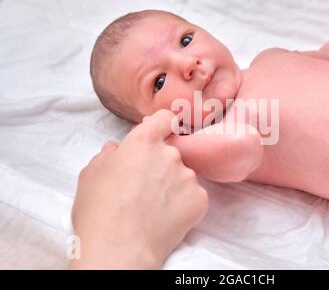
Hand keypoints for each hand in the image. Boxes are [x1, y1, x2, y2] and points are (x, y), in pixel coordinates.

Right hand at [69, 109, 207, 268]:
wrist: (120, 249)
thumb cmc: (99, 211)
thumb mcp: (90, 176)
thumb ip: (106, 156)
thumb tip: (115, 150)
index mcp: (143, 142)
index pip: (164, 119)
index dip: (162, 125)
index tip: (160, 133)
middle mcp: (170, 154)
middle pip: (171, 152)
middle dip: (160, 165)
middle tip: (144, 188)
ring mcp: (188, 177)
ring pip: (182, 175)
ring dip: (173, 185)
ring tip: (154, 207)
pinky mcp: (199, 199)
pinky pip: (193, 196)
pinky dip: (184, 204)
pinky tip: (167, 217)